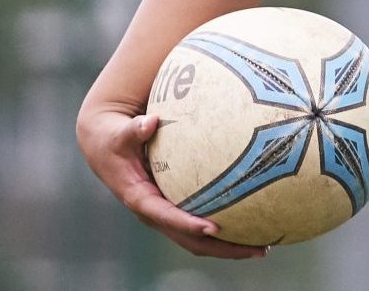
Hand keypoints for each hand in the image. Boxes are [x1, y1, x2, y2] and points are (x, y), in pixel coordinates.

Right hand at [76, 107, 268, 259]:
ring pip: (199, 239)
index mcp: (140, 198)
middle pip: (190, 240)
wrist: (105, 147)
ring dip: (230, 246)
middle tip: (257, 248)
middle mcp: (155, 213)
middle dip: (223, 248)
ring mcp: (166, 214)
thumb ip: (133, 129)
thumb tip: (150, 121)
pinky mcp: (174, 208)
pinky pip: (202, 224)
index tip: (213, 228)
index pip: (166, 216)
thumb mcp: (119, 133)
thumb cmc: (114, 137)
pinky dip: (226, 230)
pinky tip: (254, 221)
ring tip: (263, 245)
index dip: (188, 225)